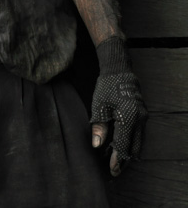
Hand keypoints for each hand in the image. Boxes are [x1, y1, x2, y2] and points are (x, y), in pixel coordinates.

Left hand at [91, 38, 147, 175]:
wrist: (119, 71)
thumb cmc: (106, 87)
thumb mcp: (99, 106)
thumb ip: (98, 127)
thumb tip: (96, 145)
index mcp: (128, 117)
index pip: (124, 145)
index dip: (117, 159)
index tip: (112, 170)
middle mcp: (140, 119)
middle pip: (134, 148)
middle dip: (124, 160)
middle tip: (115, 170)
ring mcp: (144, 117)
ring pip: (139, 142)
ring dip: (129, 152)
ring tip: (117, 160)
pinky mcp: (143, 115)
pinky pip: (140, 134)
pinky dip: (132, 142)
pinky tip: (122, 146)